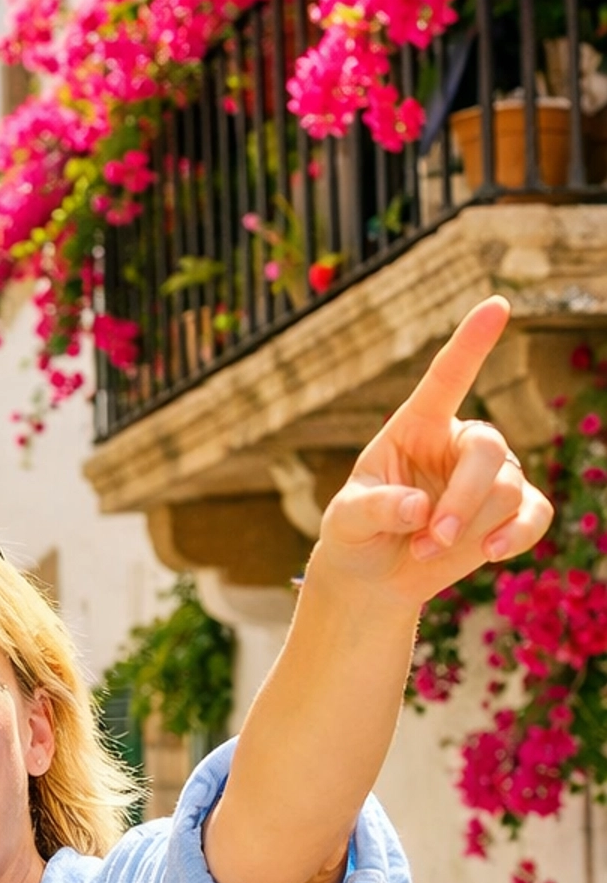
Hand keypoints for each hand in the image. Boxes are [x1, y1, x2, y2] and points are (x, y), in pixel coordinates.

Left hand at [315, 297, 552, 607]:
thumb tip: (418, 507)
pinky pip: (535, 514)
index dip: (471, 343)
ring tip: (426, 550)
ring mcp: (490, 476)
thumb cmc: (356, 533)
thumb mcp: (346, 519)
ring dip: (469, 528)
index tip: (497, 305)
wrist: (373, 576)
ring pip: (506, 488)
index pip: (447, 377)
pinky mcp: (510, 512)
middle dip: (464, 497)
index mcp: (417, 425)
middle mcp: (458, 442)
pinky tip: (493, 553)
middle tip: (433, 538)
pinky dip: (518, 535)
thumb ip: (375, 507)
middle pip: (488, 448)